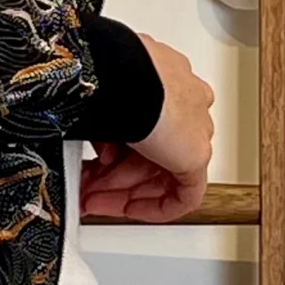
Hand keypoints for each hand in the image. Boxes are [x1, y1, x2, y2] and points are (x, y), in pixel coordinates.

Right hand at [80, 33, 213, 223]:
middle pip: (151, 153)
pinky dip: (156, 206)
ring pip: (161, 172)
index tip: (95, 165)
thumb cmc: (109, 74)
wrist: (123, 76)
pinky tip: (129, 210)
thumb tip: (98, 148)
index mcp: (166, 78)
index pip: (145, 126)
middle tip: (88, 190)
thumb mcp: (102, 102)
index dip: (115, 153)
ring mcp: (195, 127)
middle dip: (115, 177)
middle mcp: (184, 101)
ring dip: (124, 191)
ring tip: (93, 200)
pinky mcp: (197, 154)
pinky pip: (183, 193)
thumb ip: (104, 128)